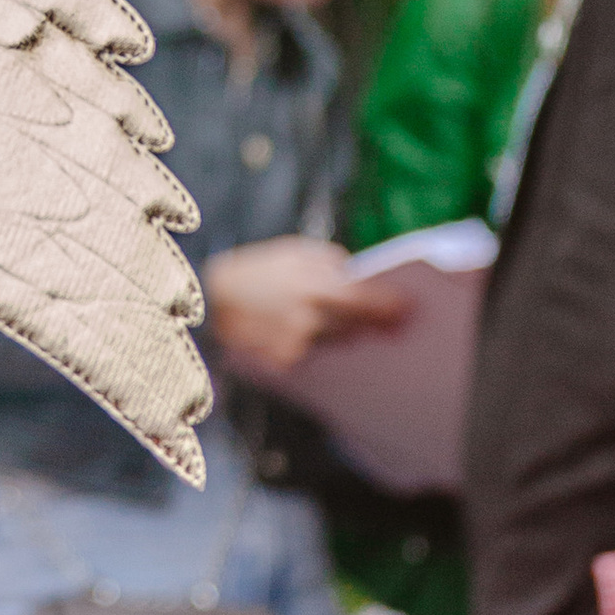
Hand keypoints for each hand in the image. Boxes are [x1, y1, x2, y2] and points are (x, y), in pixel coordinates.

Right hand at [201, 236, 400, 381]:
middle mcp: (310, 318)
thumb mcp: (294, 252)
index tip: (404, 308)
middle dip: (366, 321)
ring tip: (318, 317)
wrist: (209, 297)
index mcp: (316, 285)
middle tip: (372, 316)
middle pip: (358, 327)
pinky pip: (313, 355)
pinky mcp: (284, 363)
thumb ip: (332, 265)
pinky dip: (312, 345)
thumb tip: (363, 280)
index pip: (370, 301)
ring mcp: (297, 344)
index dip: (391, 305)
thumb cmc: (257, 269)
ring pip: (336, 342)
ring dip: (337, 333)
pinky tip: (298, 331)